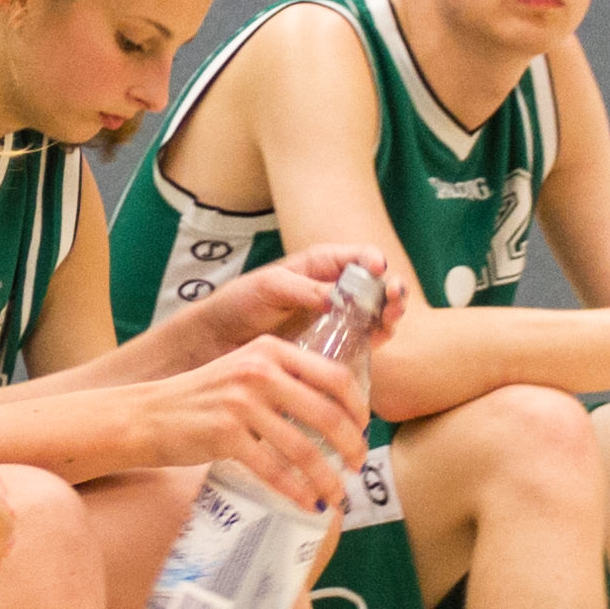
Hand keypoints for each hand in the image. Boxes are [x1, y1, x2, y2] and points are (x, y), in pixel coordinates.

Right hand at [131, 332, 364, 507]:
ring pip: (304, 448)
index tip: (364, 431)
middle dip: (352, 445)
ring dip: (328, 477)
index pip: (335, 376)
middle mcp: (259, 370)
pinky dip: (297, 491)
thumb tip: (335, 414)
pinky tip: (308, 503)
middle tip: (357, 466)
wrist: (146, 415)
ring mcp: (241, 402)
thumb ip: (283, 380)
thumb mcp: (244, 371)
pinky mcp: (225, 435)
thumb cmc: (201, 399)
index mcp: (271, 350)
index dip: (359, 408)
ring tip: (338, 494)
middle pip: (327, 413)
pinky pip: (274, 470)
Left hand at [145, 245, 411, 372]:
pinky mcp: (331, 351)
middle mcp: (332, 293)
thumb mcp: (267, 288)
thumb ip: (302, 289)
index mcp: (317, 267)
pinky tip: (380, 338)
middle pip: (373, 287)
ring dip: (389, 313)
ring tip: (392, 315)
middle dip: (389, 289)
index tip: (377, 266)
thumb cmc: (237, 306)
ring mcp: (334, 323)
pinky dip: (375, 340)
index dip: (370, 259)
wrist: (215, 344)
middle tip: (395, 295)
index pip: (354, 257)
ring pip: (374, 315)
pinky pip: (361, 343)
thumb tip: (336, 298)